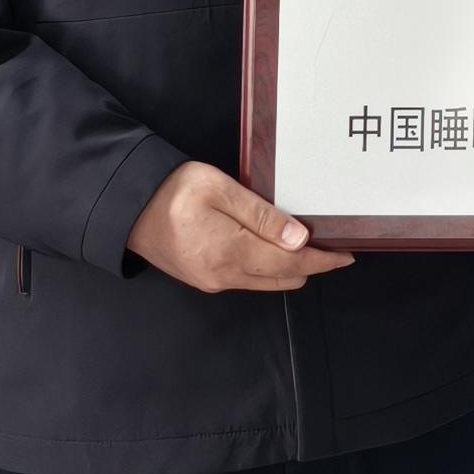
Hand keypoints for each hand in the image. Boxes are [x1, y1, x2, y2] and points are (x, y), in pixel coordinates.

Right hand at [126, 161, 355, 292]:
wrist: (127, 207)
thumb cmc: (174, 190)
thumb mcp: (220, 190)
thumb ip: (261, 216)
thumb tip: (298, 239)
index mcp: (231, 253)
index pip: (292, 263)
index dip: (323, 259)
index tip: (346, 253)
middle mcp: (225, 276)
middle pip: (284, 279)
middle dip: (311, 264)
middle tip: (331, 244)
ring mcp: (213, 281)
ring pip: (267, 282)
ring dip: (291, 268)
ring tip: (308, 246)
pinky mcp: (204, 279)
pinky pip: (248, 279)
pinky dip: (269, 268)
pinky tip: (274, 249)